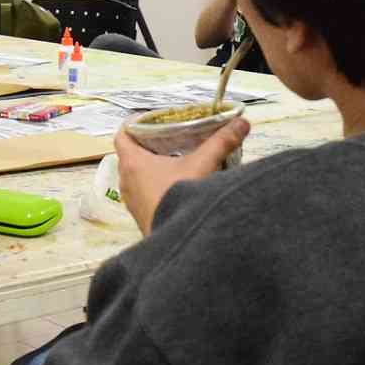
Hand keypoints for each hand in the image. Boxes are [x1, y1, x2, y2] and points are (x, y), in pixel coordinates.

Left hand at [111, 117, 249, 234]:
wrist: (175, 241)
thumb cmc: (178, 198)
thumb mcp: (202, 166)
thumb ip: (221, 142)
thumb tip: (241, 123)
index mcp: (133, 163)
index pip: (123, 135)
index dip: (134, 125)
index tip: (152, 122)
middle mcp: (126, 181)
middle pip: (130, 155)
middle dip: (149, 146)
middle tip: (170, 139)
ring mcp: (132, 201)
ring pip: (136, 176)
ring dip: (152, 168)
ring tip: (175, 161)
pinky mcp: (141, 216)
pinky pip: (143, 195)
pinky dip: (155, 187)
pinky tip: (176, 187)